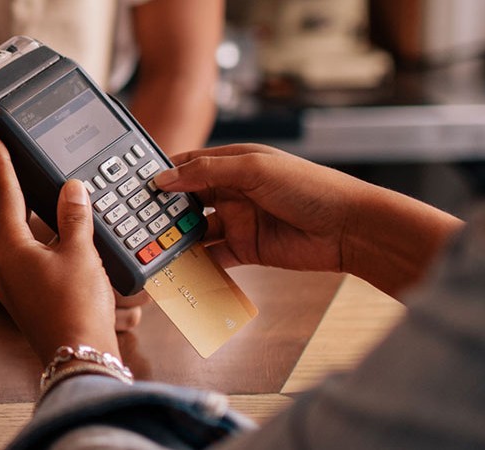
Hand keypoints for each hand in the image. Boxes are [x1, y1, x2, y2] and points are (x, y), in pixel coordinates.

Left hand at [0, 131, 119, 364]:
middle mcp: (6, 268)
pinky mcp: (30, 303)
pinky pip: (37, 265)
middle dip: (23, 194)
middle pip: (12, 219)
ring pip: (27, 243)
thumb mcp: (80, 253)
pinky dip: (52, 251)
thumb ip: (75, 216)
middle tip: (24, 167)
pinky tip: (70, 251)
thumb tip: (72, 190)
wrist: (79, 358)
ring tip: (61, 211)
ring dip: (43, 226)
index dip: (0, 162)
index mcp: (10, 250)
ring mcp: (15, 288)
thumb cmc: (76, 309)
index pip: (4, 194)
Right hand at [153, 144, 363, 271]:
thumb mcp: (255, 169)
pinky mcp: (246, 249)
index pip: (189, 165)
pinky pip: (213, 257)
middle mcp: (234, 190)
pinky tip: (178, 267)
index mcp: (236, 163)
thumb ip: (207, 172)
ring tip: (152, 247)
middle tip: (136, 222)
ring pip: (197, 230)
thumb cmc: (310, 187)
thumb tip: (166, 178)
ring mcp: (239, 221)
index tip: (135, 187)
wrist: (348, 228)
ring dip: (177, 239)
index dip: (163, 175)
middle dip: (164, 210)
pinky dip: (195, 263)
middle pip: (188, 200)